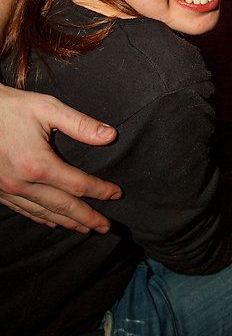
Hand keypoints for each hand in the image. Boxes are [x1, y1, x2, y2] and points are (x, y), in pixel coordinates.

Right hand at [0, 84, 119, 231]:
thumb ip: (80, 124)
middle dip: (87, 218)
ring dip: (67, 222)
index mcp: (38, 164)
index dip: (100, 191)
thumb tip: (109, 136)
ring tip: (84, 228)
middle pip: (63, 207)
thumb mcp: (47, 108)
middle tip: (105, 226)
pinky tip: (51, 220)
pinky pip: (24, 210)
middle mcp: (22, 183)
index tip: (116, 194)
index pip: (78, 185)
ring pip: (43, 213)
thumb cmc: (9, 107)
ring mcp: (8, 189)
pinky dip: (42, 217)